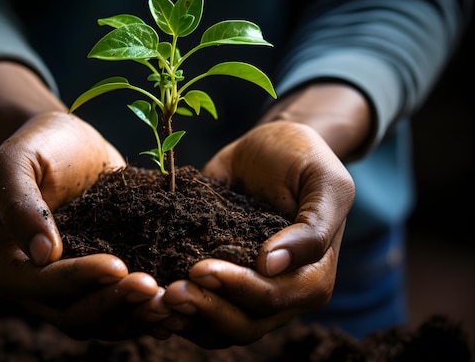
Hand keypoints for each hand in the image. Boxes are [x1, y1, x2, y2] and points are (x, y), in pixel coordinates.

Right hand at [0, 111, 171, 339]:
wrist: (70, 142)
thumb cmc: (38, 147)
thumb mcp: (15, 163)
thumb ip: (19, 204)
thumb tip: (43, 254)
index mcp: (11, 265)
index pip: (43, 284)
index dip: (80, 279)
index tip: (118, 265)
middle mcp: (40, 287)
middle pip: (75, 315)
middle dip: (115, 304)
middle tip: (153, 289)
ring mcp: (75, 288)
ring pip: (103, 320)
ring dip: (136, 315)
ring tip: (170, 302)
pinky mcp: (104, 280)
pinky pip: (124, 307)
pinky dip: (146, 309)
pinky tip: (175, 304)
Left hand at [159, 121, 354, 347]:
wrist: (271, 147)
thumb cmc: (302, 159)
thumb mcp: (323, 182)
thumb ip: (312, 227)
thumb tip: (271, 265)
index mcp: (312, 276)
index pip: (272, 298)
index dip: (237, 288)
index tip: (200, 267)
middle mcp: (281, 292)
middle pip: (244, 324)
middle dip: (206, 309)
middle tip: (169, 291)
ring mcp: (247, 289)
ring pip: (219, 328)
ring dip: (187, 319)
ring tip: (155, 300)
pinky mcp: (219, 278)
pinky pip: (200, 311)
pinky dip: (177, 312)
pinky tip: (150, 301)